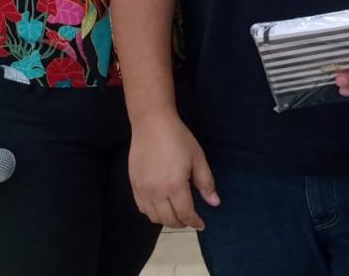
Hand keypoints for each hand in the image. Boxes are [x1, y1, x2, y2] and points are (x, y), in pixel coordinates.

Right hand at [128, 114, 219, 230]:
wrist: (152, 123)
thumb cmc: (178, 138)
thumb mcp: (198, 158)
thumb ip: (206, 183)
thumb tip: (214, 203)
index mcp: (175, 186)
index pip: (185, 214)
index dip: (195, 222)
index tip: (201, 224)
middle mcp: (156, 192)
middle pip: (168, 219)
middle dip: (182, 223)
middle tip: (190, 219)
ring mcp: (142, 189)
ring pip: (153, 217)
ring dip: (166, 219)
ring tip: (176, 213)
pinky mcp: (133, 184)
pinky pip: (141, 207)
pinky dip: (152, 212)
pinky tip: (160, 206)